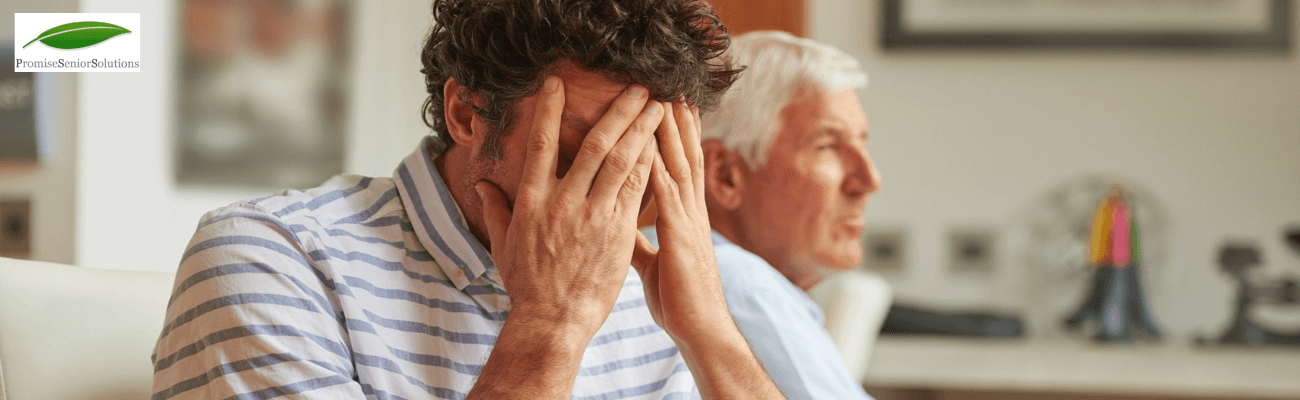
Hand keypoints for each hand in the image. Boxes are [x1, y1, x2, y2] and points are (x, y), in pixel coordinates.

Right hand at [477, 77, 663, 335]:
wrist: (552, 321)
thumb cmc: (527, 286)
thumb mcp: (503, 245)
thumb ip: (495, 209)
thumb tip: (481, 184)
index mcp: (532, 201)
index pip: (539, 144)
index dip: (548, 110)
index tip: (558, 83)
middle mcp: (562, 202)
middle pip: (593, 144)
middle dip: (617, 111)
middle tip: (635, 88)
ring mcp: (592, 216)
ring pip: (620, 161)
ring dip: (641, 130)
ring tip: (657, 108)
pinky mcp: (616, 233)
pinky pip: (636, 191)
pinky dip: (648, 164)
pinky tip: (659, 146)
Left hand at [633, 102, 728, 342]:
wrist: (700, 329)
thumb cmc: (678, 300)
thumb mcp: (651, 264)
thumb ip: (635, 240)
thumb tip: (616, 224)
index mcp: (684, 219)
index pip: (680, 169)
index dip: (677, 138)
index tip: (669, 108)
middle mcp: (690, 213)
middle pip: (684, 157)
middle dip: (678, 122)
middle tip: (671, 86)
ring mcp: (688, 222)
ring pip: (679, 167)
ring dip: (671, 133)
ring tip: (663, 99)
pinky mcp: (679, 236)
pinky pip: (666, 194)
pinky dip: (658, 167)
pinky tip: (649, 145)